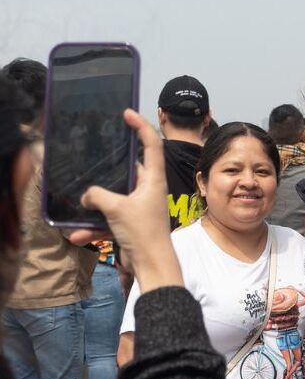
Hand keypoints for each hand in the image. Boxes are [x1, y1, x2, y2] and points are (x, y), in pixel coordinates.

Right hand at [69, 109, 182, 291]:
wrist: (151, 265)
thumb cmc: (143, 232)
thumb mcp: (117, 208)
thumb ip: (97, 195)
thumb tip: (86, 196)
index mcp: (153, 180)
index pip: (151, 144)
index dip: (140, 127)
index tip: (127, 113)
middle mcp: (148, 189)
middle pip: (129, 169)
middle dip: (110, 166)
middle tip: (95, 154)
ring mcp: (139, 205)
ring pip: (114, 196)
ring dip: (96, 202)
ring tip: (80, 202)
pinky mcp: (131, 222)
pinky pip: (108, 218)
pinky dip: (94, 226)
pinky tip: (77, 234)